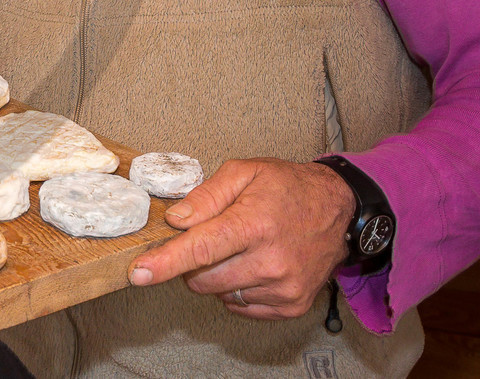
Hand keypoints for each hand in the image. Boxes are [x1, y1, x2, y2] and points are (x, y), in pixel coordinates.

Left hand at [127, 157, 355, 319]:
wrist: (340, 209)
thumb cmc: (289, 187)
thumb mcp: (245, 173)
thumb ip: (206, 195)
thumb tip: (176, 219)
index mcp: (254, 224)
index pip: (200, 249)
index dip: (165, 262)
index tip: (139, 274)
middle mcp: (270, 261)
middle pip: (204, 278)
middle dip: (194, 261)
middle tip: (211, 238)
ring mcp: (283, 287)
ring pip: (221, 293)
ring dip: (217, 275)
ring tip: (239, 248)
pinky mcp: (292, 304)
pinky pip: (243, 306)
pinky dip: (237, 289)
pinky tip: (252, 266)